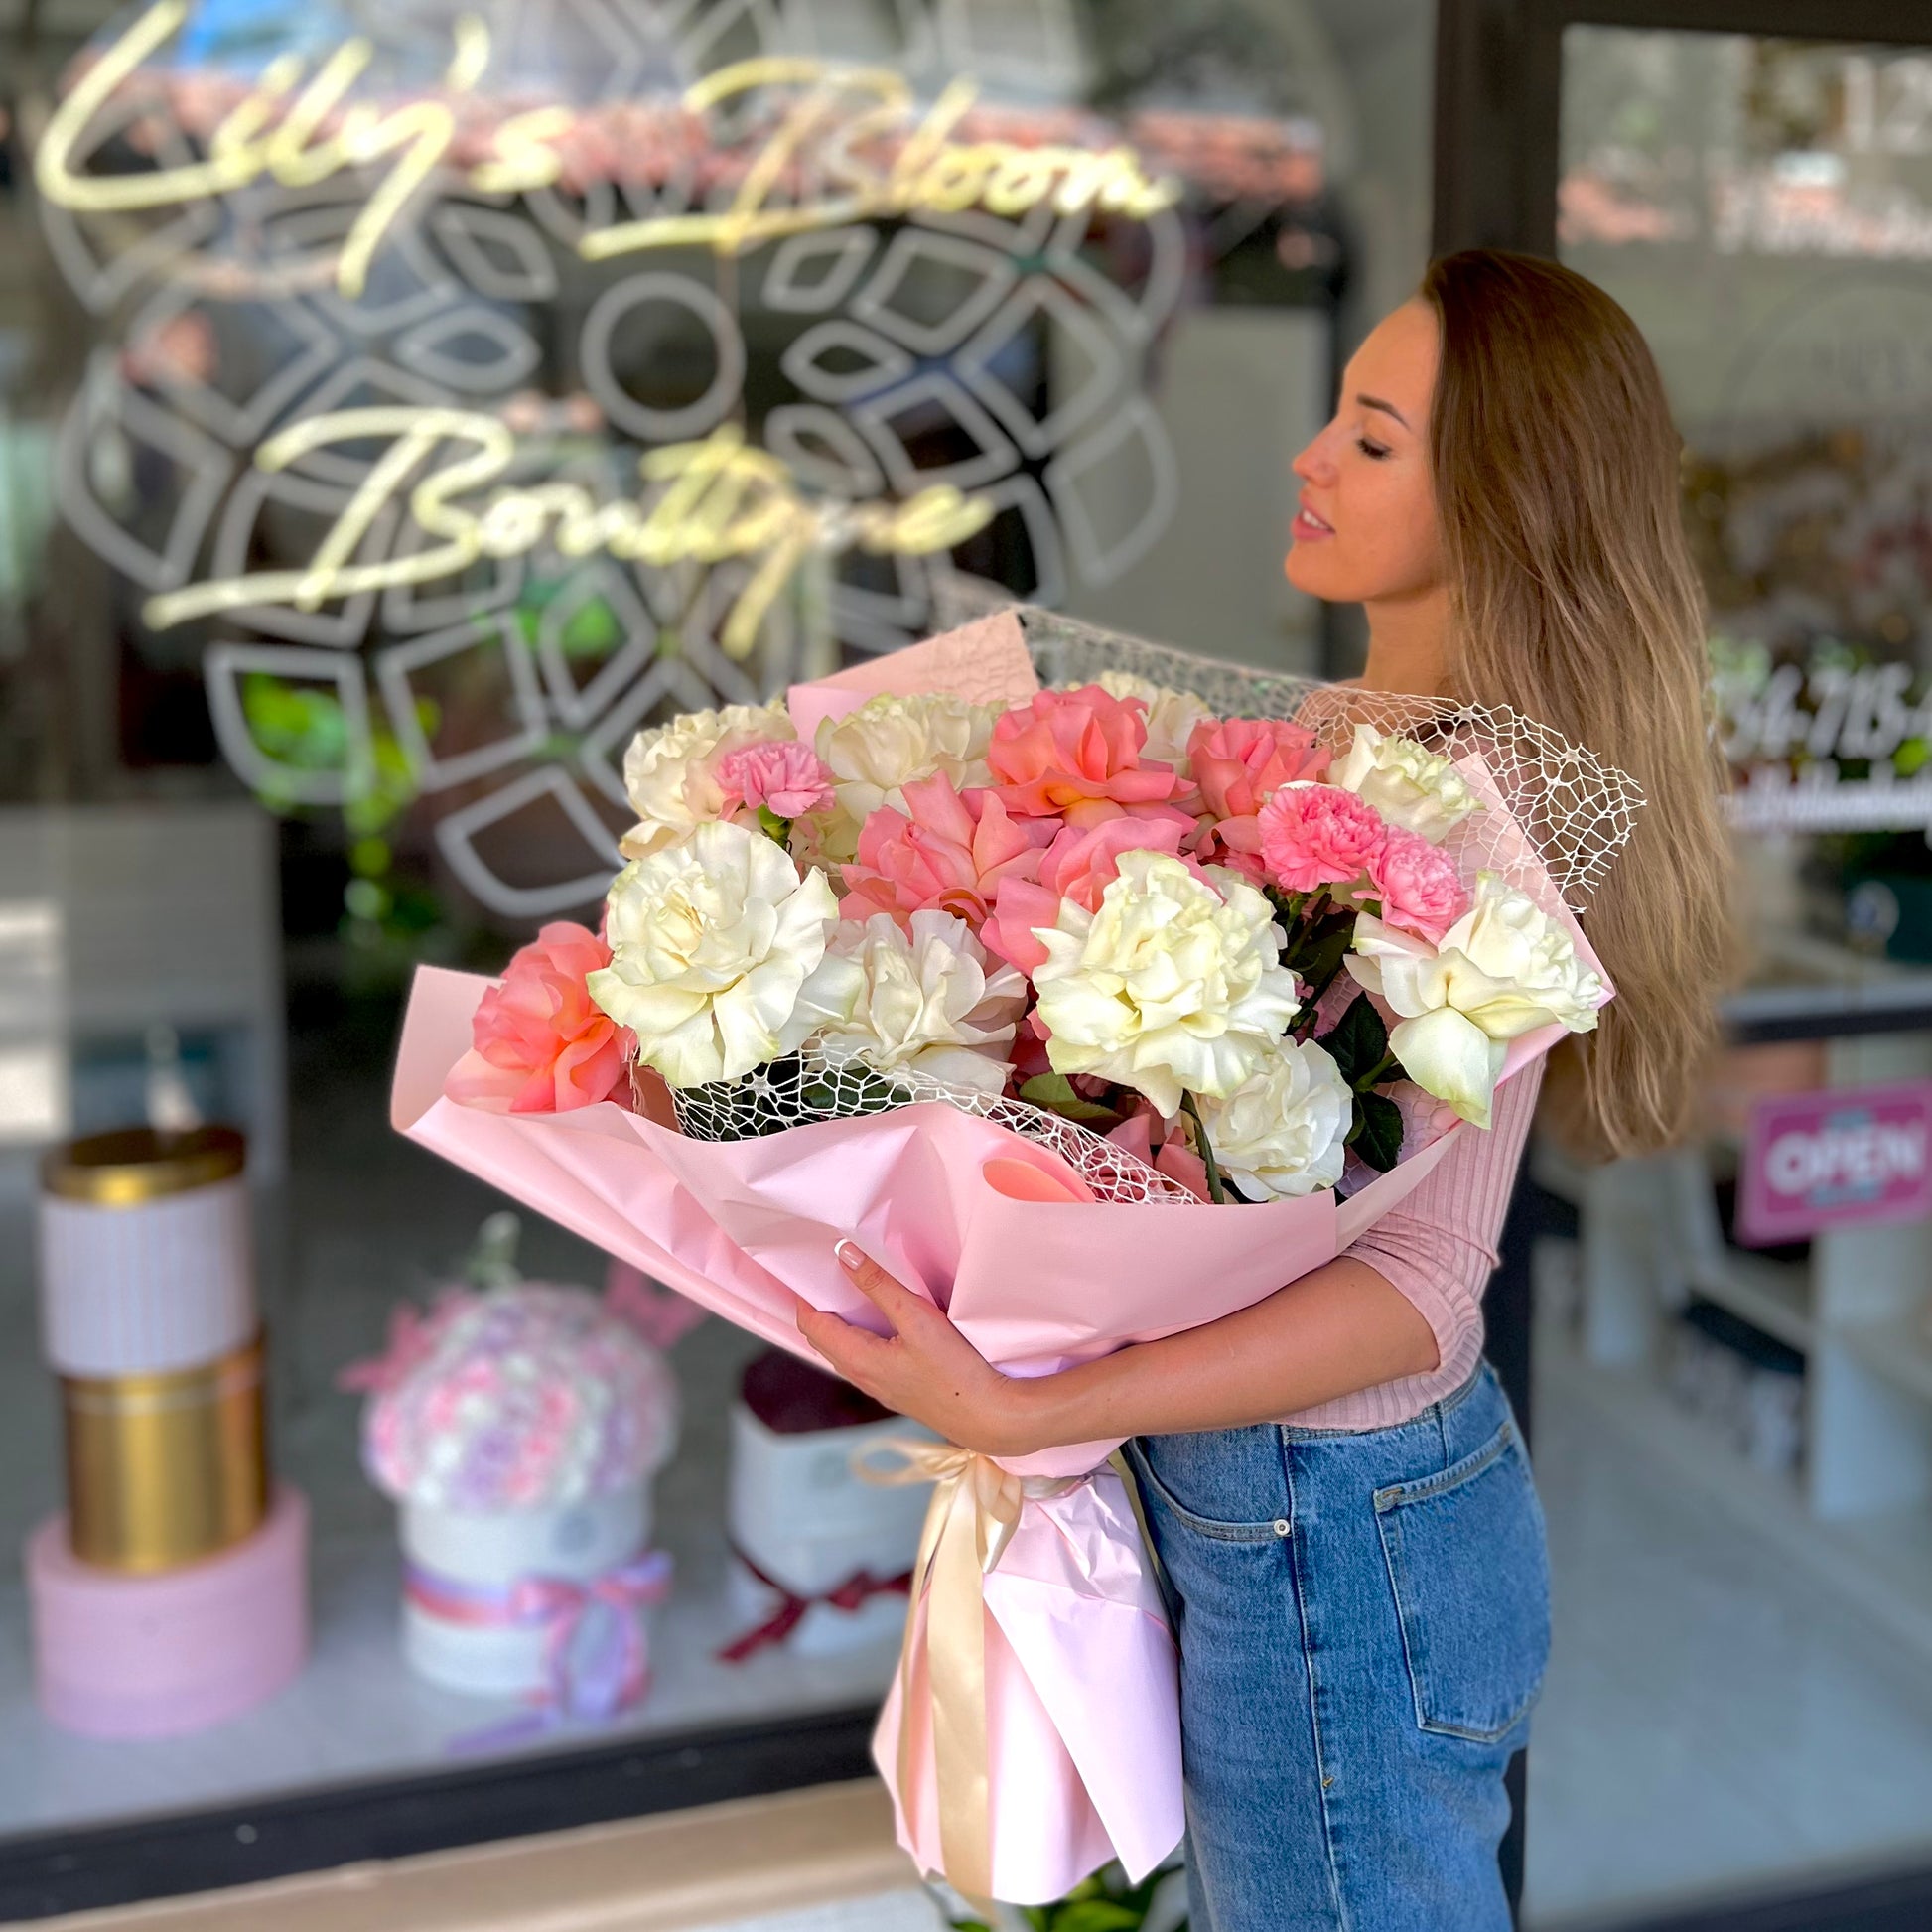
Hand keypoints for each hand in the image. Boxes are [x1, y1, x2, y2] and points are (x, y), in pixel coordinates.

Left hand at [794, 1242, 1043, 1458]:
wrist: (990, 1417)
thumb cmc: (956, 1370)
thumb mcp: (917, 1318)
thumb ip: (879, 1285)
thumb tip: (843, 1254)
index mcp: (859, 1360)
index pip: (812, 1326)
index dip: (803, 1298)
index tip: (804, 1269)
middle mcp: (863, 1378)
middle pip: (823, 1341)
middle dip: (816, 1309)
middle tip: (822, 1276)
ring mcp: (881, 1389)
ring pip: (844, 1353)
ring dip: (838, 1326)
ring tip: (846, 1295)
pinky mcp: (899, 1392)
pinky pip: (864, 1362)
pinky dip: (858, 1339)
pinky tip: (879, 1326)